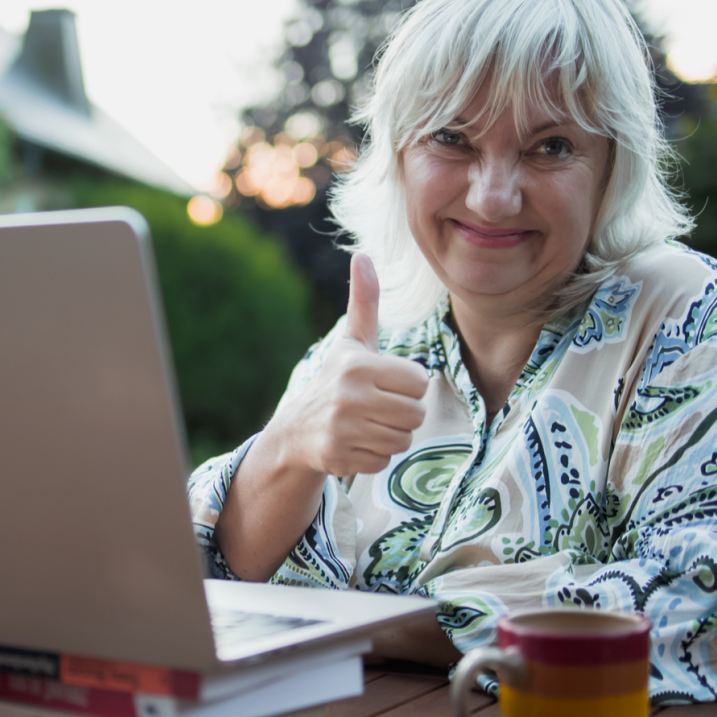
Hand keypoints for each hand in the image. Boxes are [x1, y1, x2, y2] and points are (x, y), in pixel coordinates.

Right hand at [264, 254, 427, 476]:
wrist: (296, 430)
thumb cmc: (337, 380)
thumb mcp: (352, 341)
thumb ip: (365, 301)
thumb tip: (363, 255)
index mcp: (358, 364)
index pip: (420, 381)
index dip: (409, 385)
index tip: (387, 384)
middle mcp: (348, 396)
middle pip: (416, 414)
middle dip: (404, 414)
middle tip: (381, 408)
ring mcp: (342, 429)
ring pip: (403, 440)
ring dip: (392, 435)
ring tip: (369, 425)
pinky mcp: (339, 457)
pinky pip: (384, 461)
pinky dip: (375, 456)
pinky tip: (357, 443)